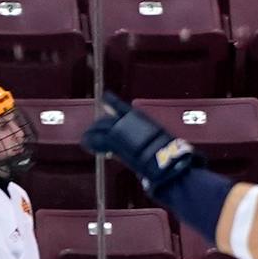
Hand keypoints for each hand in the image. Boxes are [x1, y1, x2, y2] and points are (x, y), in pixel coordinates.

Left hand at [83, 93, 204, 196]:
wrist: (166, 161)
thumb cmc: (170, 157)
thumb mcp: (162, 145)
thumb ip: (152, 145)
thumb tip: (154, 158)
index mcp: (141, 120)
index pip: (122, 107)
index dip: (112, 102)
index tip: (104, 97)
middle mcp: (130, 122)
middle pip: (108, 120)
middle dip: (101, 126)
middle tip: (94, 131)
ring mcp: (121, 132)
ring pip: (101, 129)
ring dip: (93, 134)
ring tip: (87, 139)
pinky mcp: (115, 143)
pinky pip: (98, 140)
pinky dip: (91, 142)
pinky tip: (86, 144)